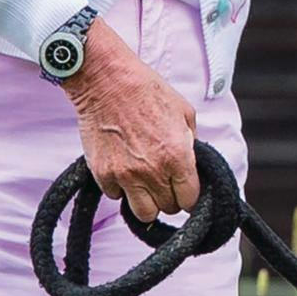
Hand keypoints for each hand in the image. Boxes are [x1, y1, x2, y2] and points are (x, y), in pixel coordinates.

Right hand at [61, 18, 199, 220]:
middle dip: (170, 197)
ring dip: (147, 201)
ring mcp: (125, 176)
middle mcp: (153, 171)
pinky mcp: (103, 174)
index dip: (190, 195)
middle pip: (167, 208)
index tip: (186, 189)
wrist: (107, 82)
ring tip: (146, 184)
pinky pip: (117, 196)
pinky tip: (124, 168)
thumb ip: (192, 143)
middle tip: (165, 181)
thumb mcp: (184, 112)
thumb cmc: (148, 91)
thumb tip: (193, 164)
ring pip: (143, 213)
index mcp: (178, 156)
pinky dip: (121, 187)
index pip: (190, 199)